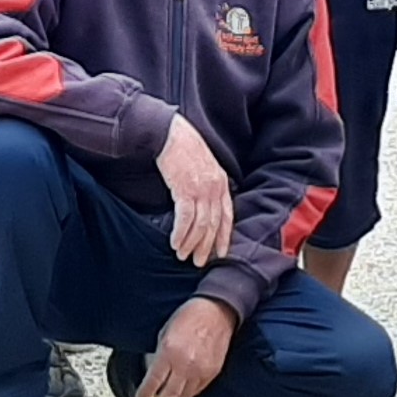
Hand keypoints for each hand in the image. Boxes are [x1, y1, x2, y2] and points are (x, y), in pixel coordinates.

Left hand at [136, 297, 235, 396]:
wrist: (217, 311)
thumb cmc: (190, 316)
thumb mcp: (164, 332)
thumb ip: (158, 354)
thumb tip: (152, 371)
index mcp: (169, 353)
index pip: (153, 382)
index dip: (144, 393)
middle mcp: (184, 365)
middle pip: (168, 395)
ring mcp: (200, 371)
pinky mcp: (212, 372)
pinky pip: (197, 391)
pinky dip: (188, 396)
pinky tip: (182, 396)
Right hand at [156, 114, 233, 264]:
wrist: (169, 134)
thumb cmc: (183, 148)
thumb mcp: (204, 166)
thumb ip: (208, 185)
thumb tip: (204, 206)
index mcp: (221, 182)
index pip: (227, 215)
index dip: (224, 237)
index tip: (220, 253)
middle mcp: (215, 188)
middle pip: (214, 225)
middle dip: (206, 246)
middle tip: (199, 261)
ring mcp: (201, 189)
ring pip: (201, 225)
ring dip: (191, 243)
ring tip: (183, 255)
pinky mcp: (185, 190)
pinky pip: (185, 219)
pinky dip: (181, 234)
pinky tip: (175, 243)